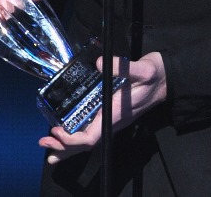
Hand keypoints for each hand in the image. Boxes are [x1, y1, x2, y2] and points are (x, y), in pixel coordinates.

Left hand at [39, 51, 166, 164]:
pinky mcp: (112, 111)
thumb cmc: (156, 75)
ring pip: (88, 138)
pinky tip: (67, 132)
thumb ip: (122, 66)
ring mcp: (112, 118)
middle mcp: (113, 120)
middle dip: (64, 146)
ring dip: (68, 144)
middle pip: (86, 142)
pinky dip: (77, 134)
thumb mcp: (143, 69)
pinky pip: (92, 128)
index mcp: (117, 114)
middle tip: (43, 142)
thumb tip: (101, 63)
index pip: (92, 136)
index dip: (72, 139)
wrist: (167, 78)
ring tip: (49, 147)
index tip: (57, 132)